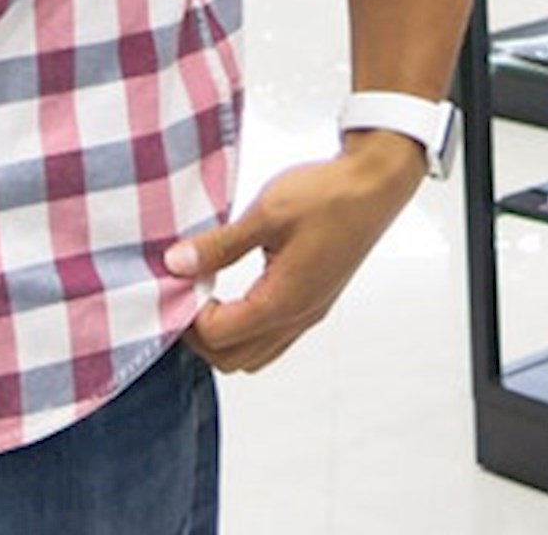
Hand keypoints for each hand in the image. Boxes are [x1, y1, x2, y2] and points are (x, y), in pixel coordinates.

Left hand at [164, 134, 423, 372]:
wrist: (373, 187)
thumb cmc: (326, 197)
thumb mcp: (265, 215)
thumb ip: (220, 245)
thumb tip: (177, 263)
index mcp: (283, 302)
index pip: (219, 337)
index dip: (188, 315)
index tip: (174, 281)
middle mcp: (298, 319)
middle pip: (234, 360)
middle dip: (200, 336)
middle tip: (183, 294)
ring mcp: (309, 314)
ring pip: (255, 354)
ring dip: (224, 335)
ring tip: (205, 293)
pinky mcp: (315, 302)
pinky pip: (273, 337)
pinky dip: (246, 327)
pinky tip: (234, 290)